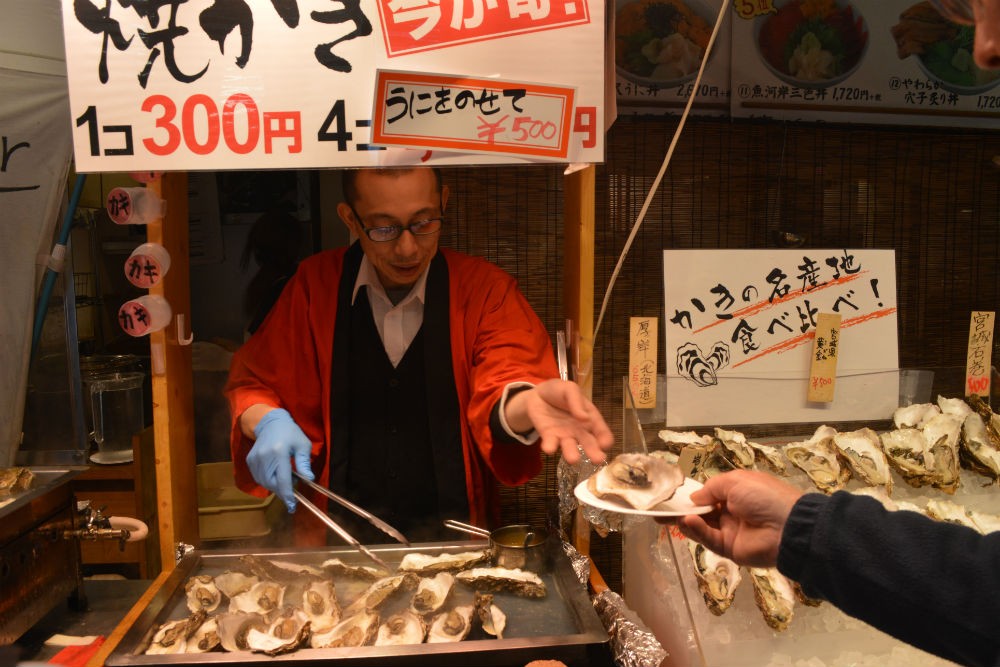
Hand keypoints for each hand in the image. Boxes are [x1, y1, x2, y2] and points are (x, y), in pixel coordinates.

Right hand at [246, 408, 313, 512]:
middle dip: (283, 490)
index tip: (292, 506)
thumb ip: (304, 463)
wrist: (271, 423)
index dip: (287, 494)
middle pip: (272, 483)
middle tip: (293, 487)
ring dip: (275, 486)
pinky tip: (275, 475)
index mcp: (279, 452)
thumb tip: (309, 479)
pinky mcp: (250, 460)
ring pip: (264, 482)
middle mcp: (264, 457)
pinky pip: (259, 477)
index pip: (283, 479)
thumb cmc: (291, 433)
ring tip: (285, 479)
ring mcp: (255, 459)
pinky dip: (267, 481)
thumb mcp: (303, 445)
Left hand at [506, 379, 613, 464]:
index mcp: (590, 418)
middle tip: (597, 460)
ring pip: (570, 447)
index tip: (605, 445)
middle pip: (589, 444)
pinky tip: (549, 448)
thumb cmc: (560, 392)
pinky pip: (550, 444)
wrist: (538, 394)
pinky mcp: (549, 437)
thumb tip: (585, 417)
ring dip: (571, 454)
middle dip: (594, 452)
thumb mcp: (570, 389)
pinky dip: (550, 447)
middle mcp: (580, 431)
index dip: (605, 438)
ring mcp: (564, 435)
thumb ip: (577, 401)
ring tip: (573, 459)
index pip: (601, 431)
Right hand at [673, 470, 803, 567]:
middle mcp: (731, 512)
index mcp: (736, 493)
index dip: (691, 495)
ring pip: (701, 526)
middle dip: (680, 511)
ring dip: (685, 520)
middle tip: (657, 511)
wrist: (788, 527)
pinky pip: (709, 538)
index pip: (708, 495)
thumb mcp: (736, 481)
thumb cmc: (763, 496)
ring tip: (668, 516)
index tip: (670, 496)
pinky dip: (696, 530)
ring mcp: (729, 532)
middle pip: (700, 512)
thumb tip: (694, 498)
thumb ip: (710, 489)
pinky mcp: (728, 549)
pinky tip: (687, 522)